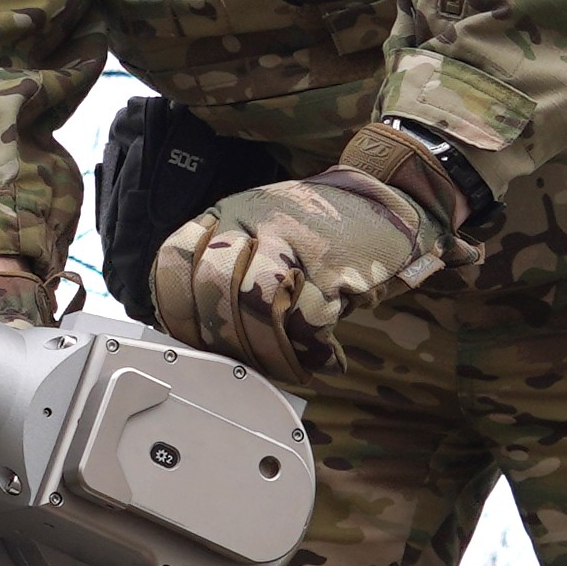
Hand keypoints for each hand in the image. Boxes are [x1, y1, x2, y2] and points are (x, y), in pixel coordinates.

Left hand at [149, 167, 446, 374]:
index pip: (175, 258)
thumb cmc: (320, 229)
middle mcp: (255, 220)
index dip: (177, 308)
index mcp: (228, 214)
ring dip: (269, 350)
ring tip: (285, 367)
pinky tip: (324, 357)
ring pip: (258, 304)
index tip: (193, 341)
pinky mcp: (334, 264)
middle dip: (224, 338)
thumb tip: (203, 335)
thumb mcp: (262, 228)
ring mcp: (295, 239)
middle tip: (242, 366)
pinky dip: (314, 349)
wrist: (391, 198)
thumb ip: (228, 268)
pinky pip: (309, 318)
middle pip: (214, 287)